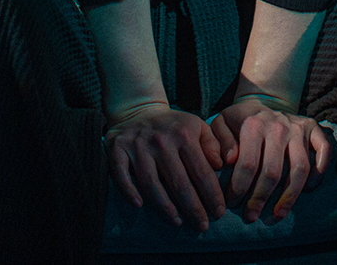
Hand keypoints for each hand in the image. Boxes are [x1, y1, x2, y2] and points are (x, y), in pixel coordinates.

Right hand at [105, 102, 227, 232]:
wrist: (139, 110)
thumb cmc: (174, 127)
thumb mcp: (198, 127)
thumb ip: (213, 145)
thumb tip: (220, 165)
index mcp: (184, 134)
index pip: (201, 171)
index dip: (212, 195)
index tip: (219, 213)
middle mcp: (161, 140)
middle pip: (178, 182)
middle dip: (192, 208)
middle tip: (202, 226)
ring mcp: (137, 144)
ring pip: (151, 183)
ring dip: (164, 207)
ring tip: (177, 222)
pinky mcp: (116, 148)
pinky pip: (121, 174)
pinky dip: (128, 191)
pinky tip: (139, 205)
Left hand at [208, 95, 331, 222]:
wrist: (263, 102)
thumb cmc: (239, 120)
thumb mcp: (221, 123)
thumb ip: (218, 140)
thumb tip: (228, 160)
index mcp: (254, 124)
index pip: (248, 163)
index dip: (239, 188)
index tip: (232, 204)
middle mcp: (278, 125)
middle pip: (273, 171)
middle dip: (260, 199)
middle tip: (251, 217)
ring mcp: (298, 127)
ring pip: (299, 168)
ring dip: (289, 197)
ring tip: (278, 215)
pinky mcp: (314, 128)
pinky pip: (324, 150)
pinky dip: (320, 171)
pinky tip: (310, 188)